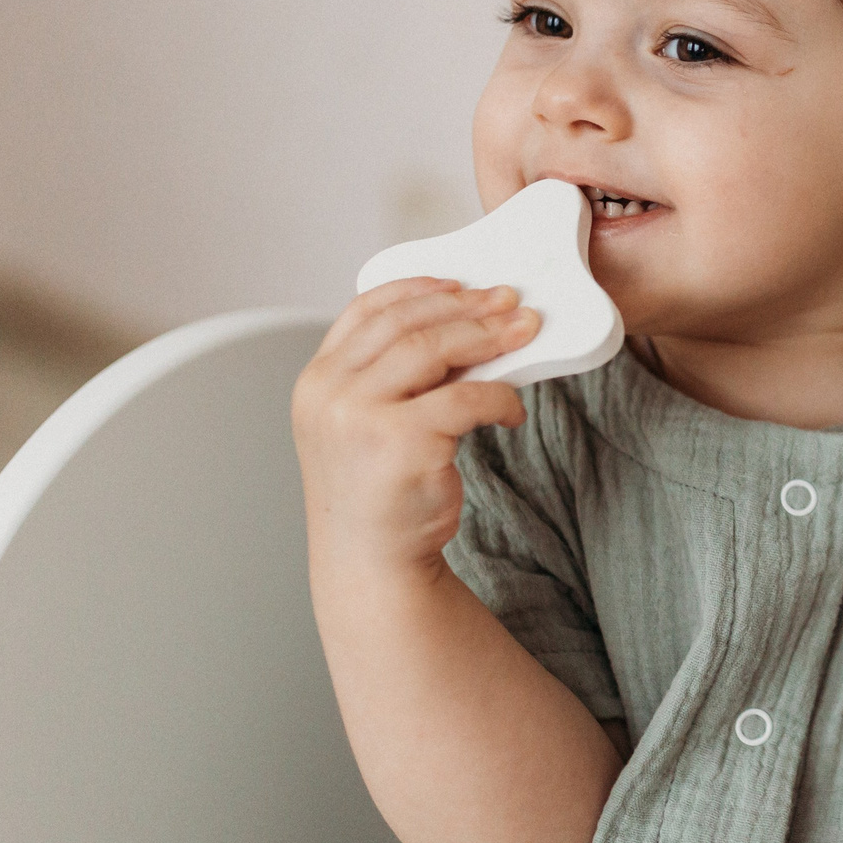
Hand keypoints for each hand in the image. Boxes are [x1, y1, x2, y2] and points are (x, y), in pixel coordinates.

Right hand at [293, 277, 537, 576]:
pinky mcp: (402, 441)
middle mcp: (329, 392)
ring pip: (435, 349)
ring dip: (488, 336)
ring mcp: (360, 415)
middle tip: (511, 301)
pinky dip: (500, 397)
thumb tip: (468, 329)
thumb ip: (395, 376)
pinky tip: (513, 409)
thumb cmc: (378, 491)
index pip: (364, 310)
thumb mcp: (366, 423)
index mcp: (317, 380)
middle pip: (407, 323)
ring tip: (526, 332)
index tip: (460, 283)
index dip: (417, 288)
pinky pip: (467, 398)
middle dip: (466, 306)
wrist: (372, 560)